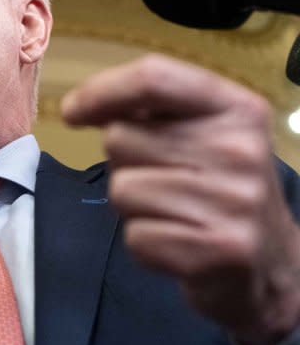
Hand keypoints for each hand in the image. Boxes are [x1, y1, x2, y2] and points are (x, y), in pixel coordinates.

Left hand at [62, 54, 299, 344]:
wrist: (272, 267)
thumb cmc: (218, 191)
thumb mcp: (202, 137)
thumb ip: (151, 113)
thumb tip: (81, 106)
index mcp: (236, 108)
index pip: (154, 78)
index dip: (100, 91)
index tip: (72, 111)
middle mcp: (241, 148)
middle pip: (121, 139)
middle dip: (123, 164)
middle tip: (162, 182)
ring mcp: (235, 202)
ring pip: (122, 190)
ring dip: (132, 208)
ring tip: (172, 214)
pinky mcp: (220, 250)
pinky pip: (136, 238)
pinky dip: (144, 246)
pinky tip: (178, 243)